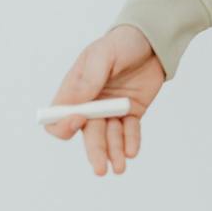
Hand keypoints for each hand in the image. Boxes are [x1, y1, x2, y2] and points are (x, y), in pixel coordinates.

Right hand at [42, 24, 165, 175]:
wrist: (152, 41)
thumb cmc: (121, 44)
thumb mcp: (102, 55)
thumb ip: (89, 78)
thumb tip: (72, 104)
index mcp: (75, 91)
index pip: (60, 117)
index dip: (65, 125)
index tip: (79, 119)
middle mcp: (91, 105)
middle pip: (88, 134)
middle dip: (94, 152)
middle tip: (100, 169)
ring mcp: (111, 110)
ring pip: (109, 137)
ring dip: (113, 152)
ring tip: (119, 167)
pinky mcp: (131, 112)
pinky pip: (129, 131)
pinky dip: (130, 142)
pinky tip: (132, 151)